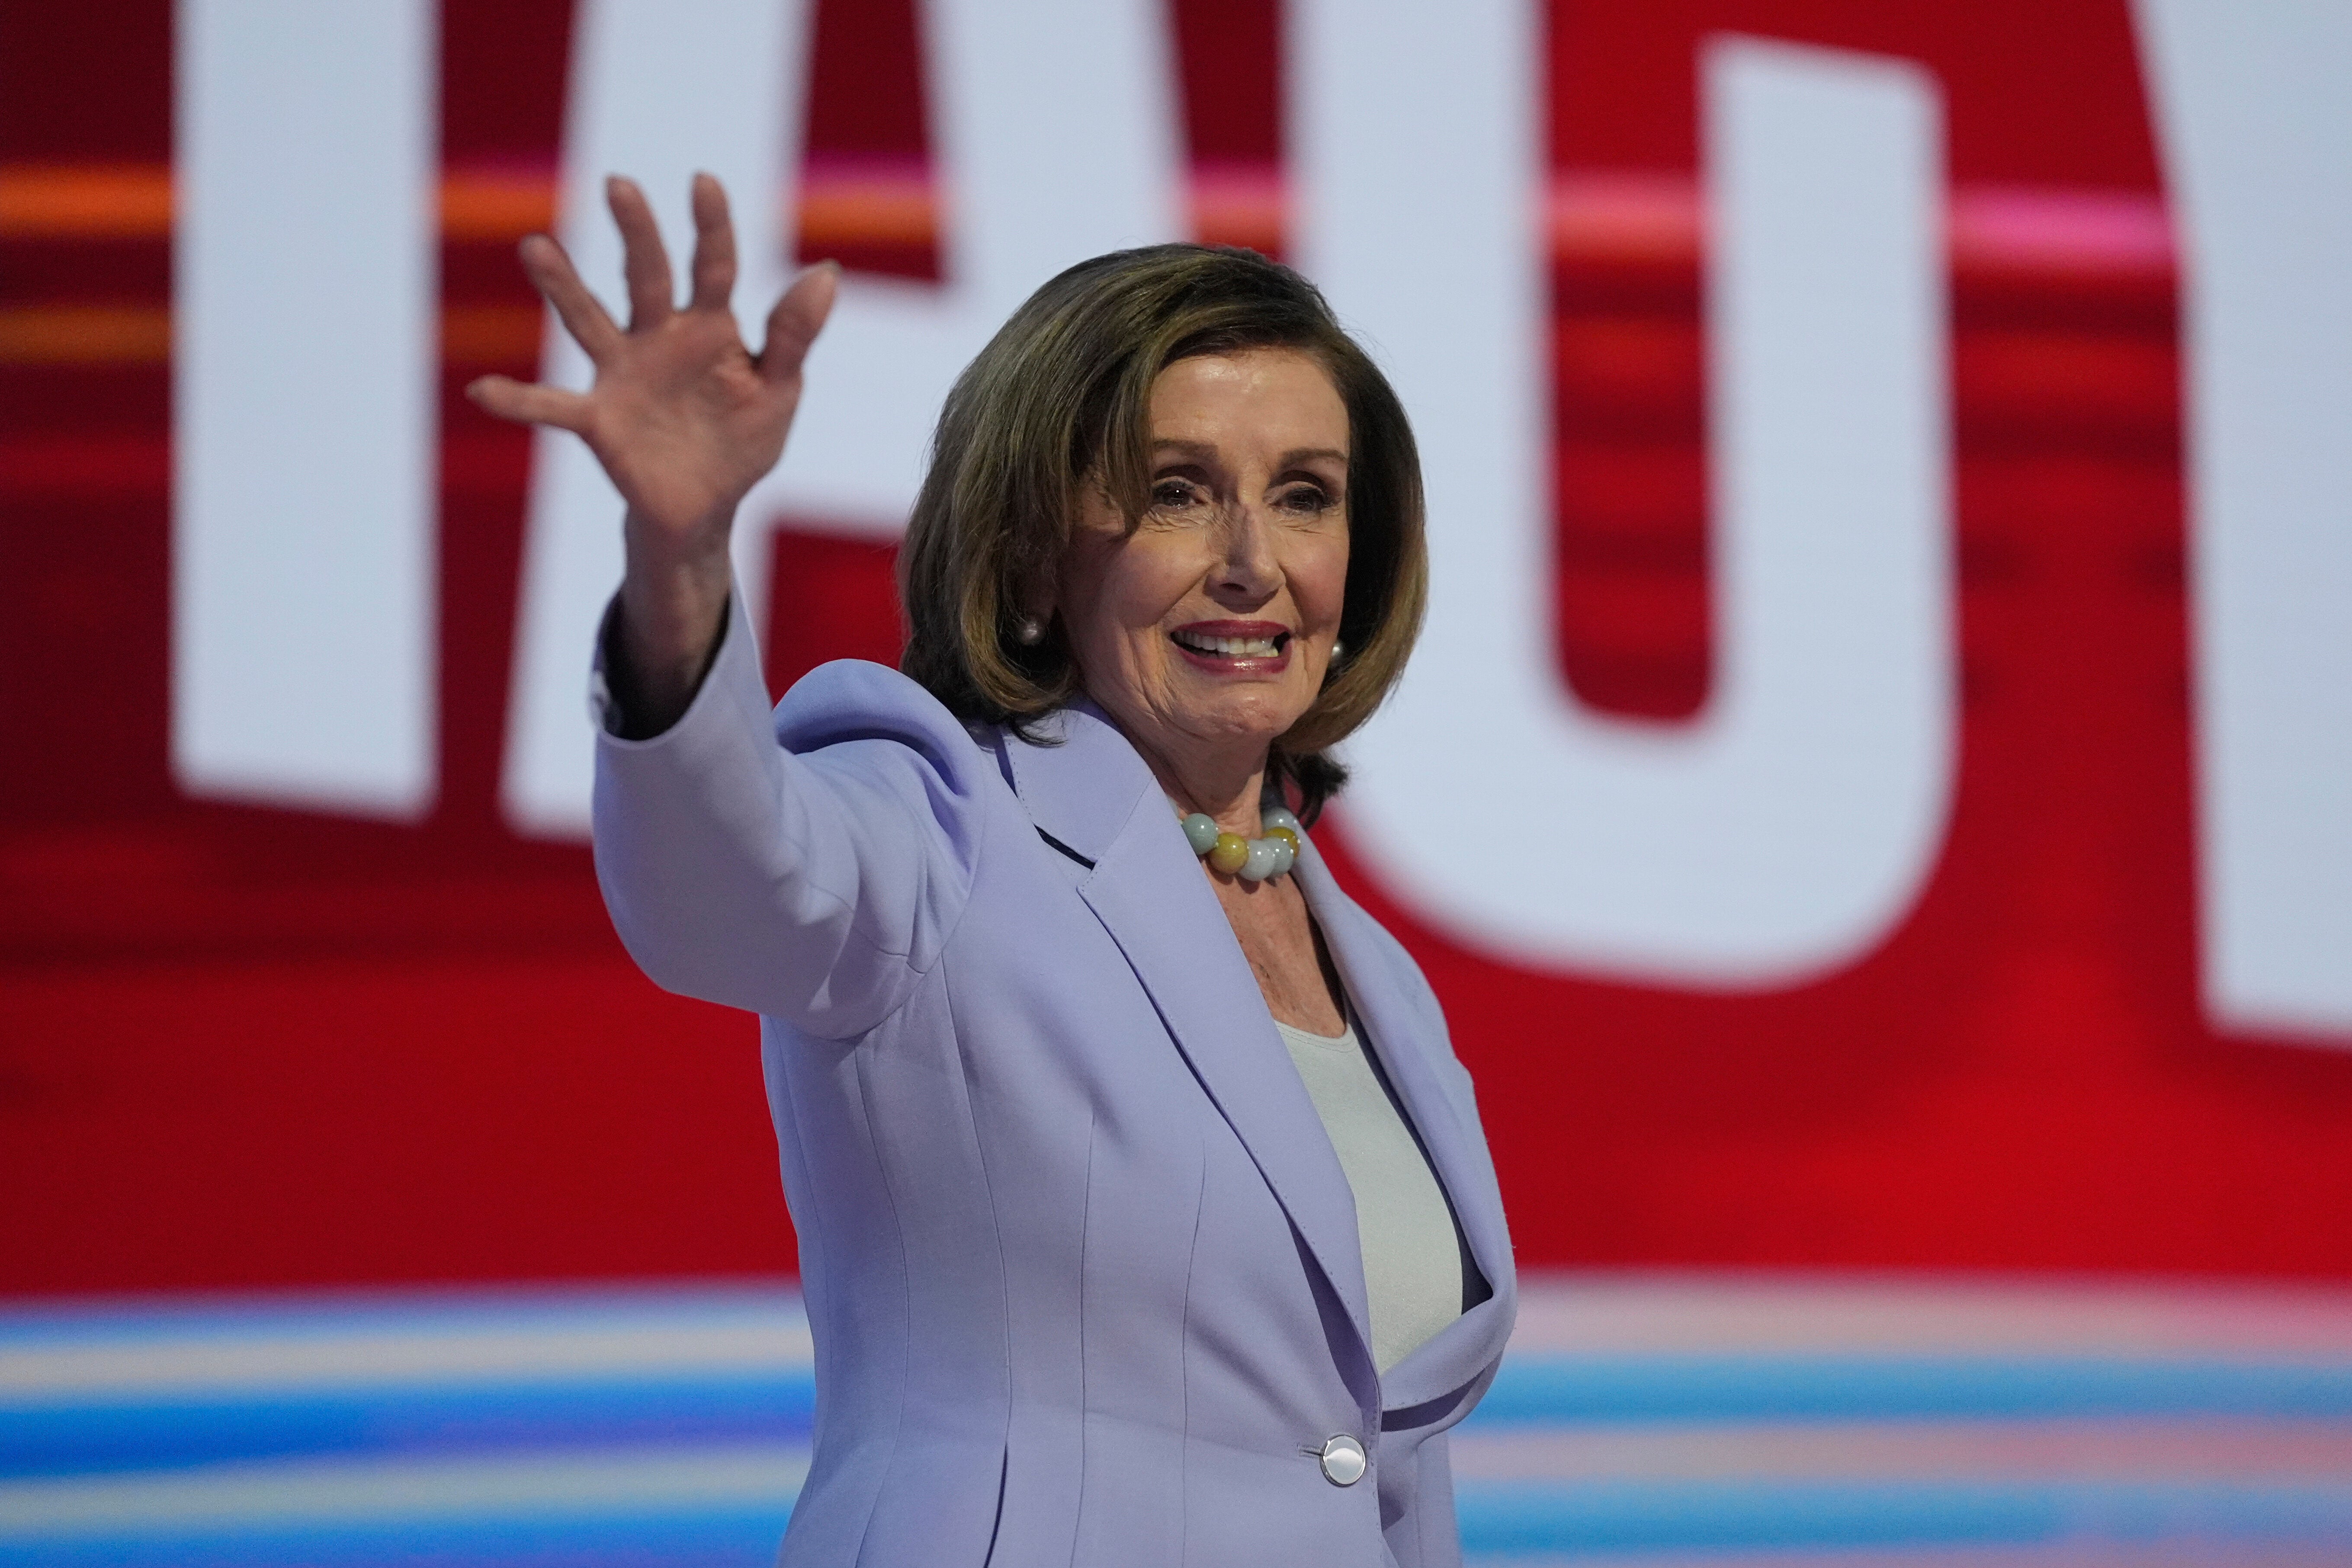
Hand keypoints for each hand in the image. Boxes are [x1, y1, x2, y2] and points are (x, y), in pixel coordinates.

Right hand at [470, 173, 837, 725]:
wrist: (706, 508)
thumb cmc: (741, 440)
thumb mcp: (780, 389)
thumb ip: (794, 336)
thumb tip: (825, 272)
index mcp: (710, 326)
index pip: (713, 267)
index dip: (712, 227)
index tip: (703, 182)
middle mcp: (658, 338)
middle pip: (646, 275)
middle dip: (636, 232)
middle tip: (620, 184)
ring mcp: (622, 374)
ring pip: (589, 320)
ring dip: (563, 286)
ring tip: (535, 246)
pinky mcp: (598, 419)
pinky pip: (553, 407)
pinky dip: (519, 401)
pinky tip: (482, 391)